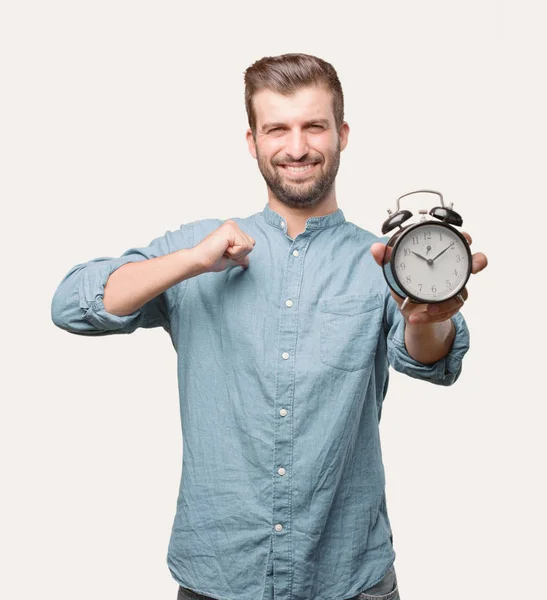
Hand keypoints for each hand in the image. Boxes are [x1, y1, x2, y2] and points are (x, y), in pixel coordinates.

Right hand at [192, 220, 255, 273]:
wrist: (200, 261)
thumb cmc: (212, 259)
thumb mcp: (231, 259)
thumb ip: (240, 257)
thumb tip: (247, 262)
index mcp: (233, 229)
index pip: (251, 244)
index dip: (240, 254)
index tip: (225, 253)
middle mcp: (233, 224)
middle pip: (251, 244)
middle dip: (239, 254)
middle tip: (223, 252)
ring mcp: (231, 225)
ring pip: (248, 246)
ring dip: (236, 254)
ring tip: (222, 250)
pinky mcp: (230, 229)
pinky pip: (243, 246)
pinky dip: (233, 253)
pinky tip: (222, 249)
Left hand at [371, 232, 487, 323]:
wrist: (408, 307)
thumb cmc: (406, 281)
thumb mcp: (395, 270)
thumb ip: (386, 258)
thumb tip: (376, 248)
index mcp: (441, 256)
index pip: (459, 242)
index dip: (465, 239)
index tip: (465, 238)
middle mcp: (453, 271)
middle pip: (475, 263)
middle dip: (477, 263)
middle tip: (472, 268)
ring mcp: (455, 289)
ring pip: (461, 295)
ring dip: (445, 304)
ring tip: (427, 309)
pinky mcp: (450, 306)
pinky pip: (447, 312)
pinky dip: (430, 317)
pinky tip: (416, 318)